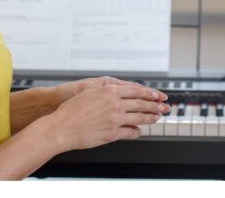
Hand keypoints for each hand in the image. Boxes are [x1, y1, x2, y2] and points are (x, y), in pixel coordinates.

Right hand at [42, 84, 168, 151]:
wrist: (60, 128)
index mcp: (109, 91)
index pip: (136, 91)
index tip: (158, 95)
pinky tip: (139, 131)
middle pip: (141, 104)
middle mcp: (114, 104)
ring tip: (156, 117)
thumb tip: (119, 94)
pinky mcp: (112, 134)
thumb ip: (107, 92)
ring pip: (139, 118)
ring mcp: (115, 119)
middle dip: (155, 105)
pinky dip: (137, 131)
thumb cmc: (71, 110)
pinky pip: (130, 132)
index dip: (149, 93)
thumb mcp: (90, 92)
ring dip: (150, 118)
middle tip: (164, 107)